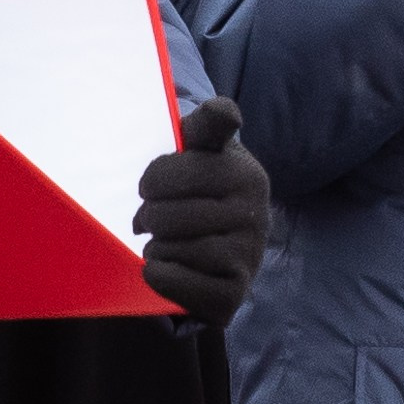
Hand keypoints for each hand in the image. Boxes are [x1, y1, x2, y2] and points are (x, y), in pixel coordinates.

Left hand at [135, 96, 269, 326]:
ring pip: (173, 250)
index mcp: (245, 173)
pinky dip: (160, 276)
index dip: (152, 181)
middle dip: (148, 218)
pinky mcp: (236, 291)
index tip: (154, 185)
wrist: (225, 239)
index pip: (170, 175)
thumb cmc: (201, 186)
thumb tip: (226, 112)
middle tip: (152, 219)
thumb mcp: (203, 148)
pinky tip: (163, 266)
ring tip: (164, 241)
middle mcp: (255, 214)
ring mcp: (249, 255)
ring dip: (155, 247)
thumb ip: (208, 124)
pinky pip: (181, 284)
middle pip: (166, 217)